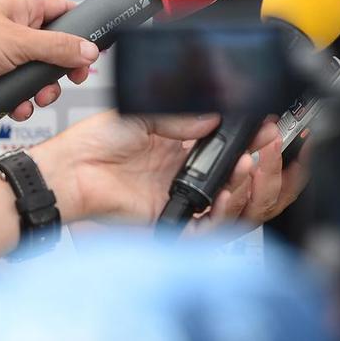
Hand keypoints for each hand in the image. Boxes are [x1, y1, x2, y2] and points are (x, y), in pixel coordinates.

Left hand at [0, 0, 98, 120]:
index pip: (65, 11)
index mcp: (24, 7)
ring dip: (41, 90)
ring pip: (37, 72)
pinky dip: (21, 101)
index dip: (82, 29)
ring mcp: (4, 53)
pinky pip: (17, 88)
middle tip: (70, 79)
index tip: (93, 49)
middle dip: (61, 69)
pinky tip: (18, 107)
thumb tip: (89, 49)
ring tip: (38, 98)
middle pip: (55, 47)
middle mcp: (16, 28)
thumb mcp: (19, 43)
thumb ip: (58, 47)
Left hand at [29, 111, 304, 228]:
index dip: (254, 138)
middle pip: (241, 177)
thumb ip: (181, 115)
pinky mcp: (171, 220)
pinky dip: (224, 213)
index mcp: (183, 144)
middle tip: (267, 148)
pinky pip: (209, 227)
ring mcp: (182, 197)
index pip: (231, 143)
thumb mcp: (143, 113)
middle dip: (264, 164)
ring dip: (249, 187)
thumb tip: (216, 115)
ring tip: (248, 167)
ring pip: (234, 204)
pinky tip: (226, 194)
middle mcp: (187, 172)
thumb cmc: (95, 141)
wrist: (70, 169)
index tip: (269, 127)